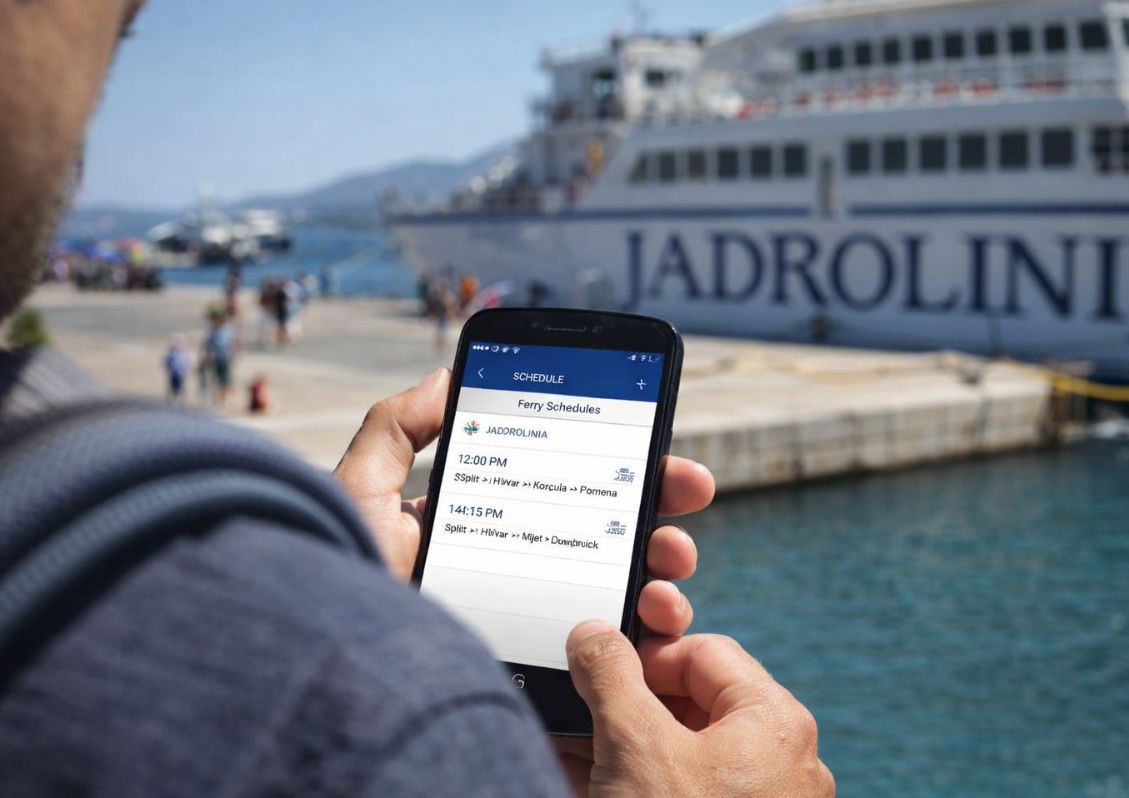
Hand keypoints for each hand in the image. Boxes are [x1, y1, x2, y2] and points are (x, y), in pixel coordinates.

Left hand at [333, 368, 713, 636]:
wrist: (332, 653)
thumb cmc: (338, 574)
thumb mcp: (359, 490)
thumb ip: (396, 428)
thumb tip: (445, 374)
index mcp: (487, 527)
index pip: (567, 491)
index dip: (623, 470)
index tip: (663, 455)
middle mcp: (520, 571)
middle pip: (608, 536)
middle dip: (659, 510)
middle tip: (688, 493)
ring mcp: (535, 621)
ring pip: (621, 592)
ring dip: (663, 568)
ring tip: (672, 563)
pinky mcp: (542, 669)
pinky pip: (610, 655)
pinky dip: (650, 636)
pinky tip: (657, 621)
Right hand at [557, 624, 833, 797]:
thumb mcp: (635, 743)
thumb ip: (610, 674)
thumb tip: (593, 634)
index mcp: (773, 720)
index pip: (704, 653)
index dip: (645, 655)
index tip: (598, 670)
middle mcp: (779, 762)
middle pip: (692, 705)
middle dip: (627, 707)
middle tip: (579, 713)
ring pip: (682, 756)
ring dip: (623, 749)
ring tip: (573, 753)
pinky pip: (682, 795)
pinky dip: (637, 786)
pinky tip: (587, 787)